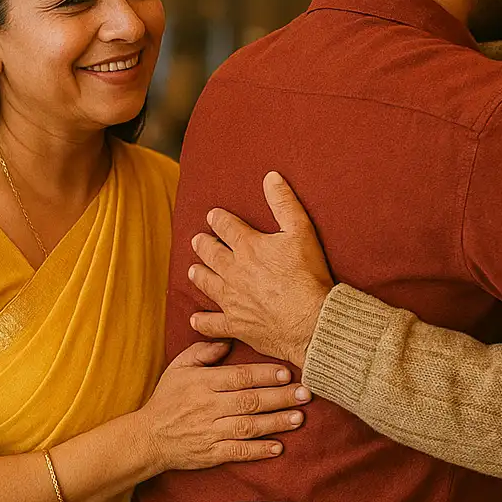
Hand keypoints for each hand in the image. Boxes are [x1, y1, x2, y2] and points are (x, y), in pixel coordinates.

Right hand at [137, 340, 310, 472]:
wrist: (146, 438)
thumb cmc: (166, 400)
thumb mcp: (179, 367)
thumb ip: (204, 351)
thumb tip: (229, 341)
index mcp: (202, 383)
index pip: (239, 377)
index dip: (265, 375)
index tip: (287, 372)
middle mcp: (208, 407)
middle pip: (250, 401)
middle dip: (280, 397)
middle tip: (305, 394)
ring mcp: (210, 431)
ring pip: (248, 426)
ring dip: (276, 422)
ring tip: (299, 418)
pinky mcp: (211, 453)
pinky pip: (237, 452)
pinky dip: (258, 450)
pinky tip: (278, 447)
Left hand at [188, 171, 334, 365]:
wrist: (309, 320)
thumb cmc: (307, 275)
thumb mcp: (301, 231)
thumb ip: (284, 203)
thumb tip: (271, 177)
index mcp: (248, 247)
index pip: (227, 228)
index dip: (219, 220)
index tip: (212, 216)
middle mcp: (234, 272)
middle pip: (212, 254)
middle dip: (203, 245)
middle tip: (196, 241)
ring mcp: (232, 299)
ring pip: (208, 284)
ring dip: (199, 275)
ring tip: (193, 270)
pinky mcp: (236, 324)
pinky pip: (212, 323)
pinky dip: (203, 321)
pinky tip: (196, 318)